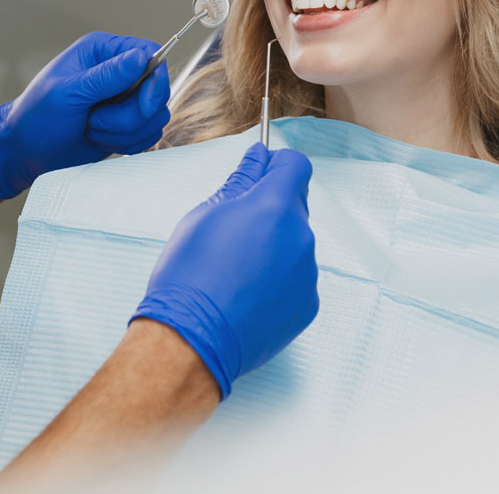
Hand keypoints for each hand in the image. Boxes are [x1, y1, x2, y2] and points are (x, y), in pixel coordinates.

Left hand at [0, 31, 169, 198]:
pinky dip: (128, 143)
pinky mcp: (125, 124)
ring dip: (125, 131)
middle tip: (97, 121)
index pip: (149, 54)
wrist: (24, 152)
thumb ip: (106, 76)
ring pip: (154, 115)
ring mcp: (123, 99)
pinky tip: (100, 140)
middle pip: (156, 90)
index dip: (154, 81)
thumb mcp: (68, 93)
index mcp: (102, 52)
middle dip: (131, 114)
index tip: (143, 105)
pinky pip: (148, 133)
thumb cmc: (36, 117)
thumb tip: (140, 57)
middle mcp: (117, 72)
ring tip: (92, 129)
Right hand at [131, 142, 318, 398]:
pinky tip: (246, 291)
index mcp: (275, 207)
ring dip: (274, 243)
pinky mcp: (308, 305)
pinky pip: (297, 276)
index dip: (276, 164)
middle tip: (233, 226)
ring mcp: (308, 274)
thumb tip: (257, 158)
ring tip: (235, 267)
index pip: (295, 166)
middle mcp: (301, 237)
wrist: (192, 339)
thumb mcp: (205, 214)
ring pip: (295, 242)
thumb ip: (239, 182)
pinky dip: (277, 277)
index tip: (258, 172)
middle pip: (294, 205)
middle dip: (270, 206)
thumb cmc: (189, 273)